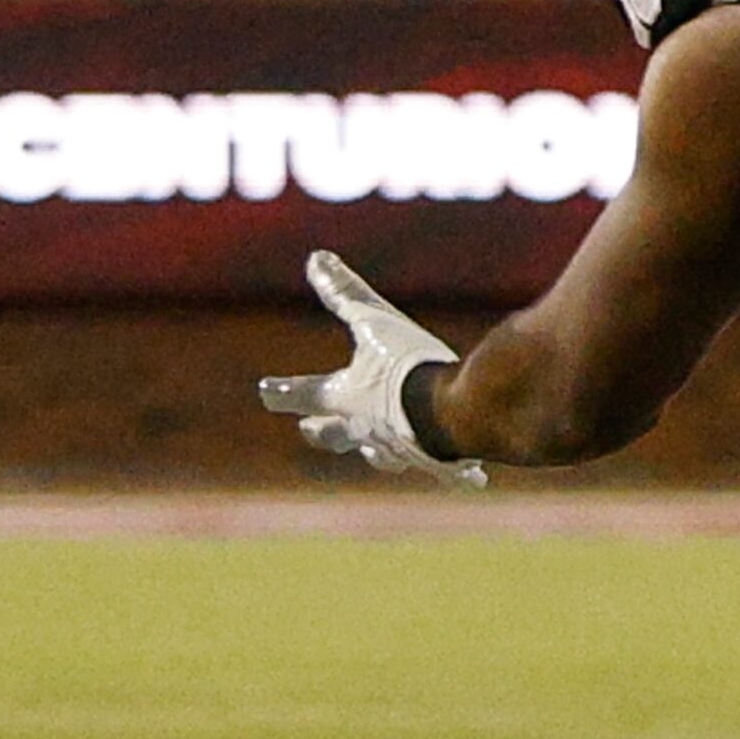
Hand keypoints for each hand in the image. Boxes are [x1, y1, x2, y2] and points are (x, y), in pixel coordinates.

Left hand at [259, 250, 487, 488]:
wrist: (451, 411)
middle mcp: (365, 429)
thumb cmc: (406, 365)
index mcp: (345, 397)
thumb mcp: (373, 322)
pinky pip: (448, 470)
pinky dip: (460, 473)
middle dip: (320, 431)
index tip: (264, 392)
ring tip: (376, 454)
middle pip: (333, 435)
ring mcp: (401, 450)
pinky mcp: (439, 462)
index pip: (301, 394)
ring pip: (382, 456)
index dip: (281, 392)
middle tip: (307, 430)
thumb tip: (315, 258)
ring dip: (376, 453)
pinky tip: (475, 480)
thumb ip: (344, 294)